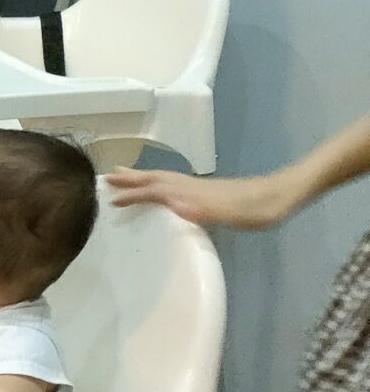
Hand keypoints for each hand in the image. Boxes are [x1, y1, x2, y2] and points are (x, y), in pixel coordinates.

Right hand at [106, 165, 292, 231]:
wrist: (285, 194)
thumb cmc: (262, 209)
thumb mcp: (237, 215)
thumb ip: (206, 210)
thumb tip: (173, 205)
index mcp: (195, 194)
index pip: (158, 191)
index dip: (135, 194)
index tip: (111, 198)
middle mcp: (194, 187)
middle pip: (157, 179)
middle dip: (131, 178)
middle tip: (105, 177)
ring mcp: (201, 187)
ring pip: (164, 179)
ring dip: (142, 178)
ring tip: (123, 176)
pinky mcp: (208, 191)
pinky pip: (173, 184)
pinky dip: (158, 183)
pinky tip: (160, 190)